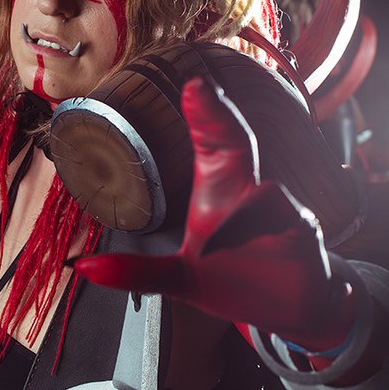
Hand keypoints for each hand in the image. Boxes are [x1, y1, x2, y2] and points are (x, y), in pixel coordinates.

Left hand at [74, 77, 350, 346]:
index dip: (203, 114)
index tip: (192, 85)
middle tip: (198, 88)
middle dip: (218, 118)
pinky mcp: (305, 232)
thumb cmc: (234, 277)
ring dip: (238, 219)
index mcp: (220, 192)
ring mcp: (283, 208)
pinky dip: (264, 236)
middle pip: (237, 145)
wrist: (291, 304)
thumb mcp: (181, 279)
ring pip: (262, 197)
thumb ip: (139, 273)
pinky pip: (287, 224)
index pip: (213, 143)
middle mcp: (250, 190)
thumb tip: (83, 266)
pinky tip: (251, 245)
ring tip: (213, 244)